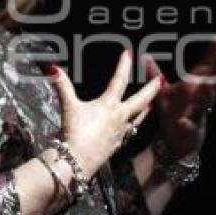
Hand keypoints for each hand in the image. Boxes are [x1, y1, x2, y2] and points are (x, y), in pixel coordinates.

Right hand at [48, 50, 163, 176]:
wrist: (77, 161)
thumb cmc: (75, 133)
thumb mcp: (68, 107)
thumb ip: (63, 87)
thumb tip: (53, 69)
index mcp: (109, 105)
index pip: (119, 80)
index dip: (124, 65)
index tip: (129, 53)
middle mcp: (120, 117)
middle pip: (141, 100)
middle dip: (152, 88)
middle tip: (162, 79)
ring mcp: (121, 132)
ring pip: (140, 117)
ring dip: (147, 108)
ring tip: (153, 103)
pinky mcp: (119, 144)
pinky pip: (131, 132)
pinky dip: (135, 126)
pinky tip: (132, 126)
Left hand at [143, 40, 215, 159]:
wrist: (174, 141)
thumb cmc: (172, 113)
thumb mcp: (161, 91)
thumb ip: (154, 74)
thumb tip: (145, 56)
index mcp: (193, 88)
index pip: (206, 67)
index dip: (212, 53)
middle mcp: (199, 98)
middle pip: (212, 81)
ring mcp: (196, 113)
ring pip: (205, 102)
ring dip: (207, 95)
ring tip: (208, 87)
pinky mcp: (190, 129)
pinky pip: (188, 125)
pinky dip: (186, 123)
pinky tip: (183, 121)